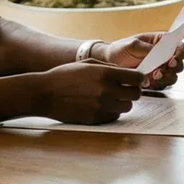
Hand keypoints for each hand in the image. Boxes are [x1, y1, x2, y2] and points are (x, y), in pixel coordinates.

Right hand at [26, 62, 144, 123]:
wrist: (45, 94)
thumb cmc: (65, 76)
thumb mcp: (88, 64)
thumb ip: (110, 67)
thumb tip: (128, 73)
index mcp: (106, 74)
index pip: (137, 78)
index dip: (139, 79)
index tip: (136, 81)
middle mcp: (106, 90)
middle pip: (135, 95)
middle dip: (133, 92)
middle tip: (125, 90)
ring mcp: (101, 106)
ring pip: (127, 107)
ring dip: (122, 103)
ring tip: (111, 98)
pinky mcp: (95, 119)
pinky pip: (114, 116)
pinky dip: (111, 112)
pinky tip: (101, 106)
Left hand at [100, 32, 183, 89]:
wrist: (109, 62)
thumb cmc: (121, 49)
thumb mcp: (133, 44)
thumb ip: (148, 48)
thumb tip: (161, 53)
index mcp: (162, 43)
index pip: (180, 47)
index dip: (181, 54)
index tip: (173, 59)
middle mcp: (164, 56)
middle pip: (180, 64)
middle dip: (173, 69)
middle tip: (163, 69)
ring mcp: (159, 69)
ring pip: (173, 77)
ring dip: (166, 78)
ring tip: (154, 76)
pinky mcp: (153, 80)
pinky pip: (162, 85)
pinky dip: (157, 84)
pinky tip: (147, 82)